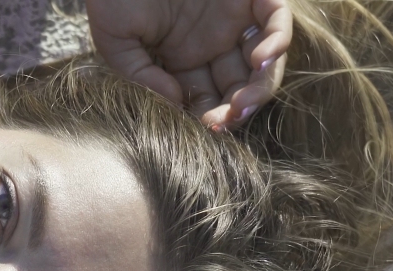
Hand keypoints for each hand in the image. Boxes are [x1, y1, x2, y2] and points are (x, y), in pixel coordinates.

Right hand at [86, 0, 292, 128]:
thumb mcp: (116, 43)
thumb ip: (143, 77)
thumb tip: (175, 105)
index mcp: (182, 57)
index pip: (205, 98)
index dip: (208, 118)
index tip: (203, 132)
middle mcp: (213, 41)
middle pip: (237, 87)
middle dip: (234, 110)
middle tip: (223, 124)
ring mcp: (234, 17)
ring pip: (262, 63)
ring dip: (258, 88)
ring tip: (242, 104)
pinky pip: (276, 20)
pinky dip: (276, 42)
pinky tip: (259, 60)